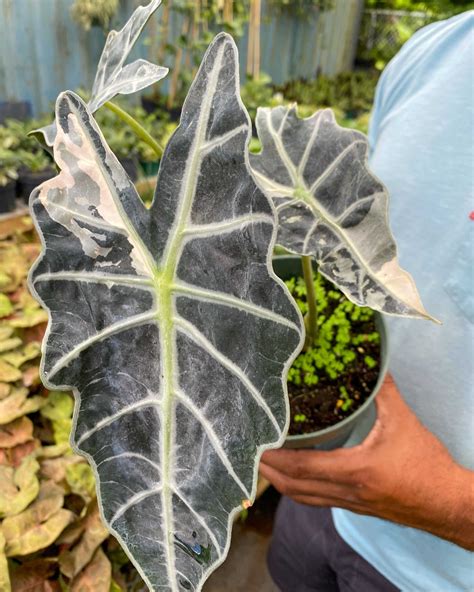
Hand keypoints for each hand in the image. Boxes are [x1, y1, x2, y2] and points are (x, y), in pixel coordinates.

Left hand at [260, 375, 473, 549]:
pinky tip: (299, 477)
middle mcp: (347, 492)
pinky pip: (320, 501)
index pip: (303, 467)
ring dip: (283, 484)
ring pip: (306, 499)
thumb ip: (384, 391)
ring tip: (268, 465)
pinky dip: (302, 490)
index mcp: (355, 470)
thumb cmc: (427, 464)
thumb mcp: (405, 422)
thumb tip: (371, 363)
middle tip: (252, 455)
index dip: (276, 459)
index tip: (257, 447)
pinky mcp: (358, 508)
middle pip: (296, 488)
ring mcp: (351, 504)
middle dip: (270, 473)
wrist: (449, 503)